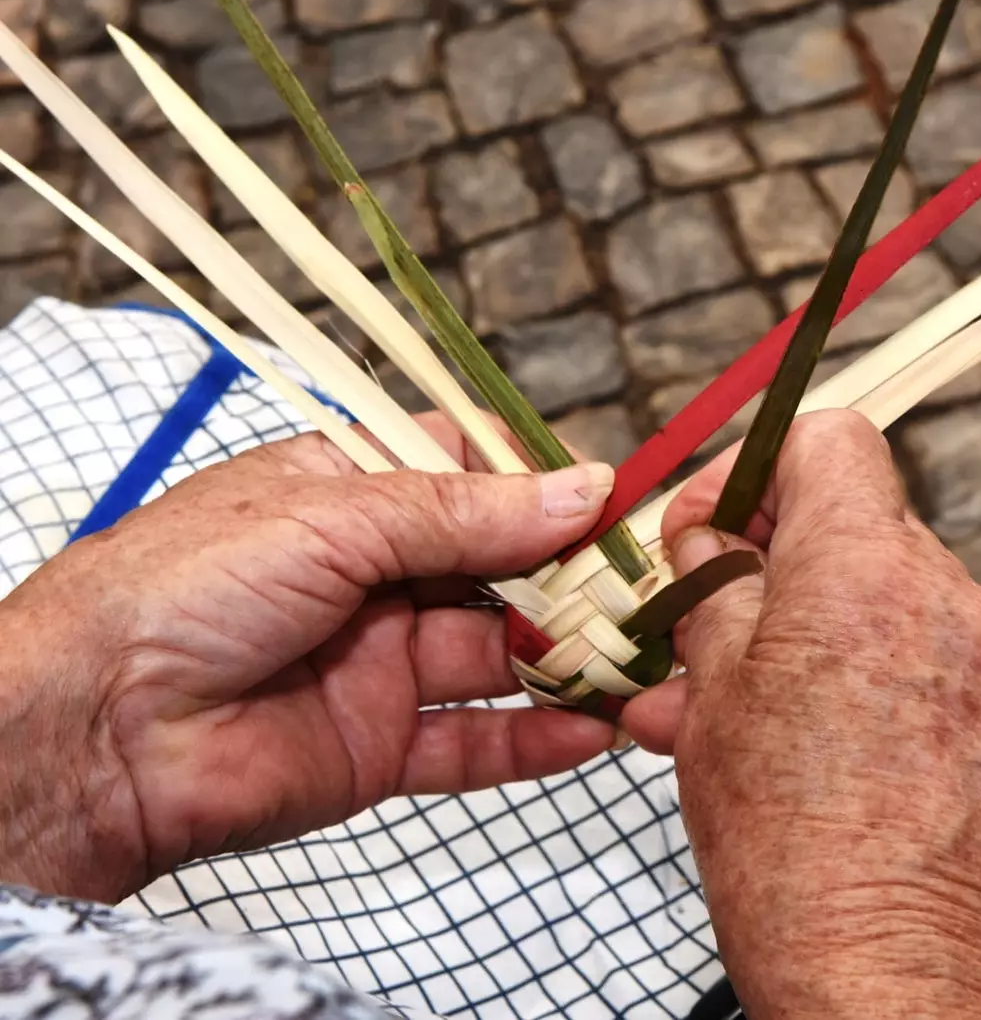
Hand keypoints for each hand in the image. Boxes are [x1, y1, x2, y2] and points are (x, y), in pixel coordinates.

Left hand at [0, 415, 615, 902]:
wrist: (93, 730)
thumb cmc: (184, 586)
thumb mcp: (336, 516)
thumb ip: (468, 512)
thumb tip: (585, 489)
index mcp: (350, 494)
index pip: (470, 475)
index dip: (541, 486)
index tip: (612, 500)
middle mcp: (371, 576)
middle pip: (499, 570)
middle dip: (571, 578)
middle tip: (646, 589)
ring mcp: (377, 663)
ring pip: (498, 656)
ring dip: (568, 659)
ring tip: (639, 662)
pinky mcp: (377, 746)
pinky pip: (473, 742)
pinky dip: (535, 740)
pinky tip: (593, 732)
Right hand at [623, 411, 980, 1019]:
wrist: (891, 980)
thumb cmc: (789, 849)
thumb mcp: (714, 699)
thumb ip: (714, 594)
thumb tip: (710, 545)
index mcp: (867, 567)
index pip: (828, 439)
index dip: (756, 468)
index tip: (709, 530)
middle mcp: (947, 593)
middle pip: (855, 519)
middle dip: (772, 558)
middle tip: (702, 619)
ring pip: (883, 593)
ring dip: (810, 623)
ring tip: (734, 699)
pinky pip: (922, 652)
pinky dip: (863, 669)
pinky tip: (804, 734)